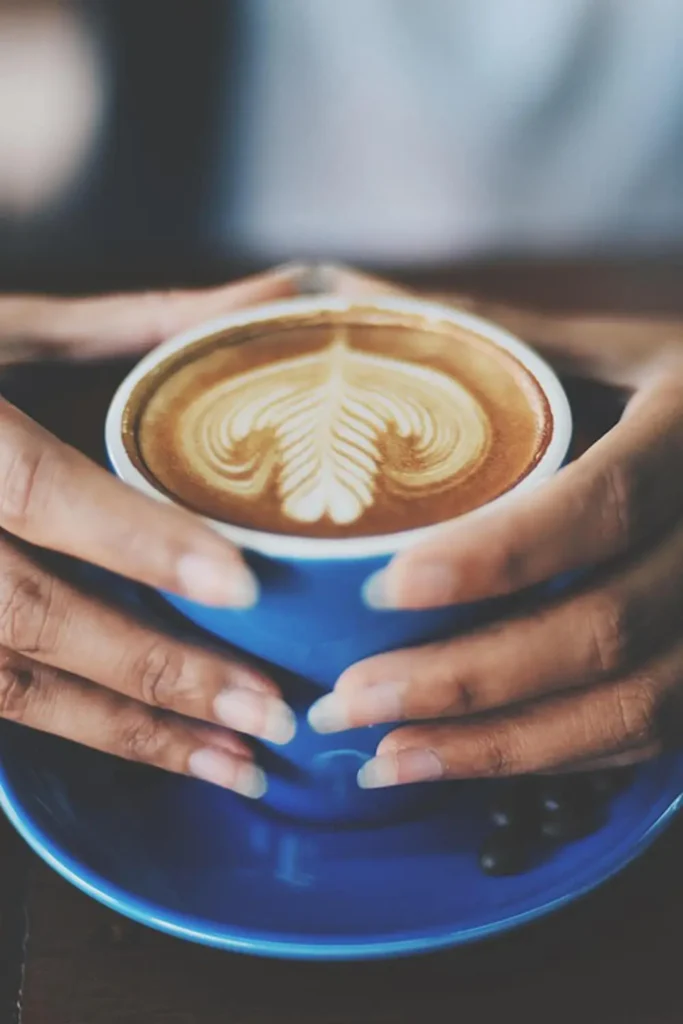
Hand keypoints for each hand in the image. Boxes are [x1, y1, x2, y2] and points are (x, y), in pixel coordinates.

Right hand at [0, 267, 318, 796]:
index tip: (239, 584)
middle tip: (267, 714)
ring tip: (226, 762)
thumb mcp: (1, 324)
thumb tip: (264, 304)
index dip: (134, 539)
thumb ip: (124, 327)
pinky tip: (144, 745)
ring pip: (2, 688)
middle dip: (157, 675)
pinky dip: (68, 729)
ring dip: (124, 732)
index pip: (33, 486)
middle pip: (27, 617)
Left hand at [308, 292, 682, 787]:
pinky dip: (550, 759)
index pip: (604, 505)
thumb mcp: (609, 343)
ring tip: (384, 758)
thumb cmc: (676, 380)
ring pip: (633, 710)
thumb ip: (494, 333)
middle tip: (350, 700)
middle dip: (468, 679)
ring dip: (499, 749)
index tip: (384, 589)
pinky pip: (646, 736)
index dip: (498, 556)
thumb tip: (343, 296)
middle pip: (608, 631)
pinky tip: (462, 759)